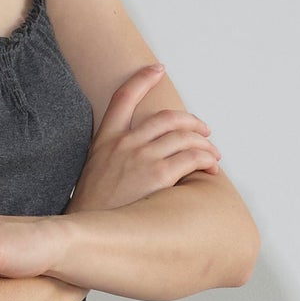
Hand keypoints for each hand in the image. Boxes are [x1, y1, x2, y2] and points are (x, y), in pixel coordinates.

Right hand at [73, 63, 220, 208]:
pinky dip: (206, 159)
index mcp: (106, 139)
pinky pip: (192, 158)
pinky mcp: (158, 175)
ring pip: (185, 136)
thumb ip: (114, 157)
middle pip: (168, 118)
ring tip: (213, 155)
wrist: (86, 230)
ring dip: (205, 143)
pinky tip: (210, 168)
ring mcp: (141, 157)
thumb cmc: (93, 210)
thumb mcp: (95, 173)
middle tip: (204, 131)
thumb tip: (140, 156)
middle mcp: (124, 143)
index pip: (123, 97)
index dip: (142, 79)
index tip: (158, 69)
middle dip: (192, 122)